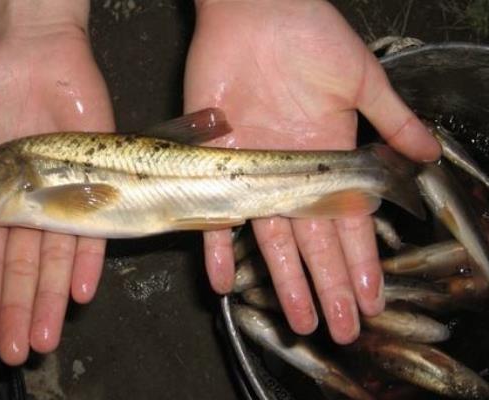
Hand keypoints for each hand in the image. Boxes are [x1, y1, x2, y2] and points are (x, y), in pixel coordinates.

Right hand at [0, 1, 113, 364]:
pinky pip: (95, 224)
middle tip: (20, 352)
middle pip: (25, 271)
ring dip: (52, 300)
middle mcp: (30, 206)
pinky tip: (81, 291)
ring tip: (48, 336)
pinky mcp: (96, 178)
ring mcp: (64, 194)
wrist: (31, 51)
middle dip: (21, 312)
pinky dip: (88, 258)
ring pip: (58, 258)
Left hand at [185, 0, 439, 342]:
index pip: (350, 223)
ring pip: (272, 240)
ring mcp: (254, 174)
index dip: (361, 262)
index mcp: (329, 159)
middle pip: (314, 243)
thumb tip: (431, 159)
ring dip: (286, 281)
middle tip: (340, 328)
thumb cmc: (310, 38)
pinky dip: (216, 247)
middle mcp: (292, 175)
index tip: (372, 299)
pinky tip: (223, 282)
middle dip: (329, 286)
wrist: (254, 13)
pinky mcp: (216, 163)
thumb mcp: (361, 80)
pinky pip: (212, 214)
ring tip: (299, 321)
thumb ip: (392, 120)